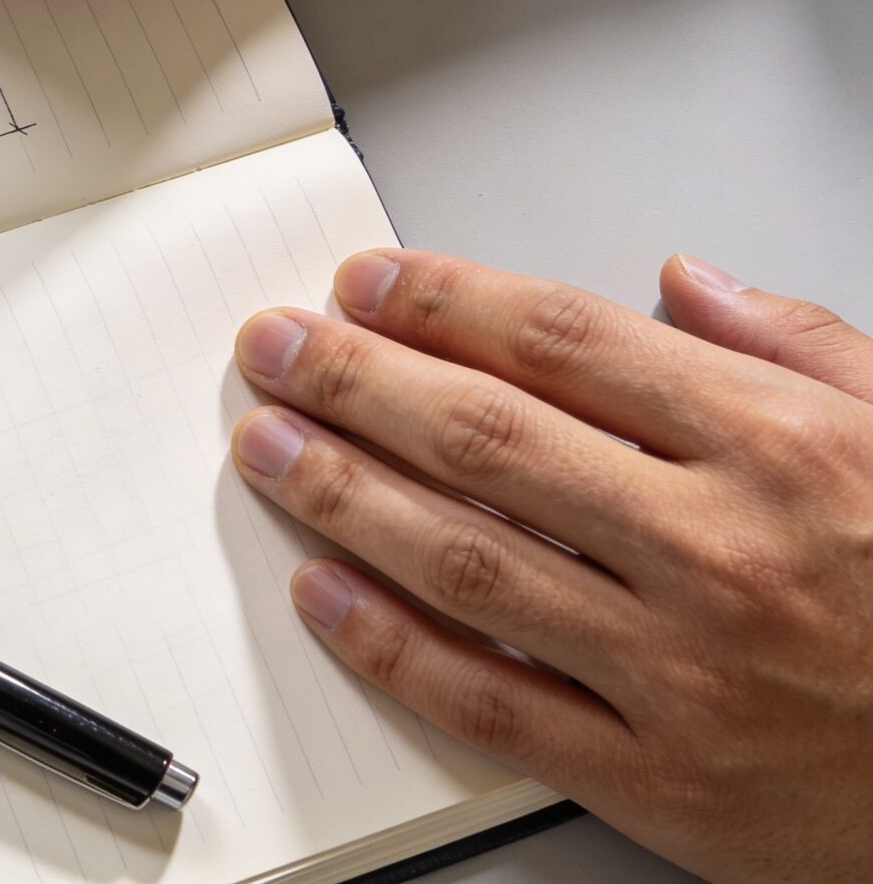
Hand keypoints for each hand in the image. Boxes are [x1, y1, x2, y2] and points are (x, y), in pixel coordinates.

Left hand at [231, 251, 872, 882]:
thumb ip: (798, 350)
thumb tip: (683, 284)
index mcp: (781, 452)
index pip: (568, 346)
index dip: (447, 304)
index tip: (366, 283)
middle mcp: (719, 553)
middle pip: (488, 439)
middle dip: (357, 380)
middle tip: (274, 347)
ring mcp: (682, 672)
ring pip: (465, 561)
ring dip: (342, 493)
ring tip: (266, 445)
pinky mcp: (663, 781)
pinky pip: (490, 701)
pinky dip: (389, 644)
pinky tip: (320, 591)